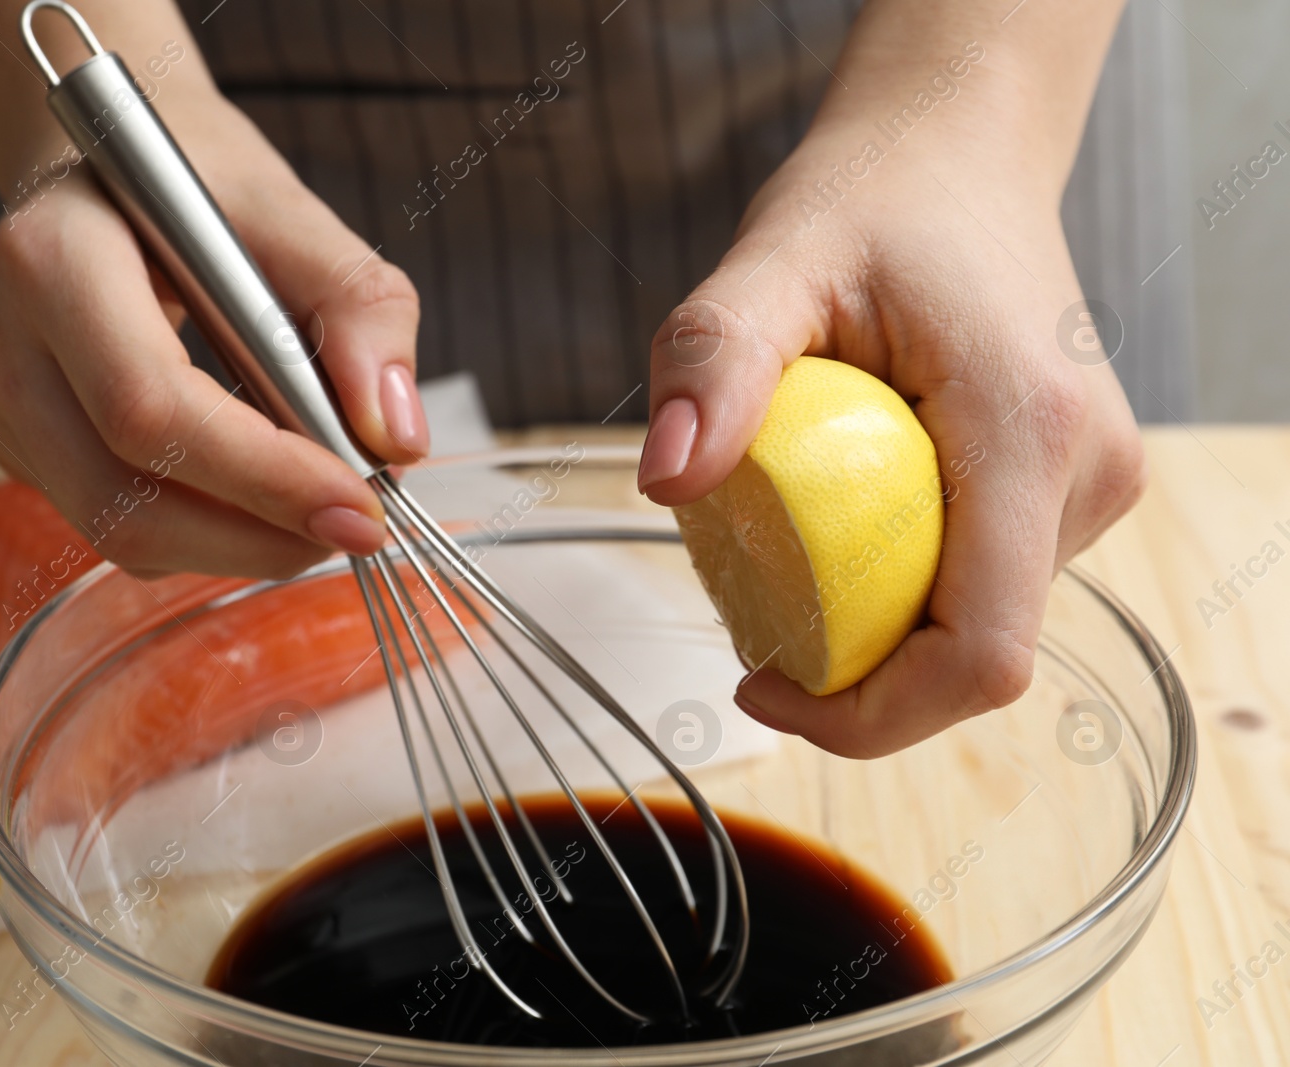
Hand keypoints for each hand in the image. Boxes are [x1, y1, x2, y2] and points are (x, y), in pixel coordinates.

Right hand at [0, 88, 427, 577]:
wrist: (112, 168)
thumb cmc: (199, 185)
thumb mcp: (297, 213)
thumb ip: (363, 311)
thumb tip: (394, 437)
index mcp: (52, 257)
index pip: (150, 405)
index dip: (263, 475)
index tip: (360, 505)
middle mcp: (0, 338)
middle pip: (125, 496)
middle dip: (257, 533)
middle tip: (354, 526)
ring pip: (118, 530)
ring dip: (238, 543)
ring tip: (315, 508)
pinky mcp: (13, 445)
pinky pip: (114, 524)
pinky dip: (204, 531)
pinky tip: (254, 492)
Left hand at [638, 120, 1144, 757]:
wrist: (958, 158)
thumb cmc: (872, 199)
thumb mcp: (769, 260)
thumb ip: (713, 362)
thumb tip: (667, 481)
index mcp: (1030, 431)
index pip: (980, 651)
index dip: (871, 713)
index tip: (762, 687)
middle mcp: (1089, 471)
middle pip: (977, 658)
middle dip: (859, 684)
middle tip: (752, 626)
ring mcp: (1093, 485)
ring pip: (982, 629)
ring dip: (878, 635)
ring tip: (789, 559)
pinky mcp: (1074, 489)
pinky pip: (986, 586)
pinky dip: (904, 593)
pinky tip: (839, 534)